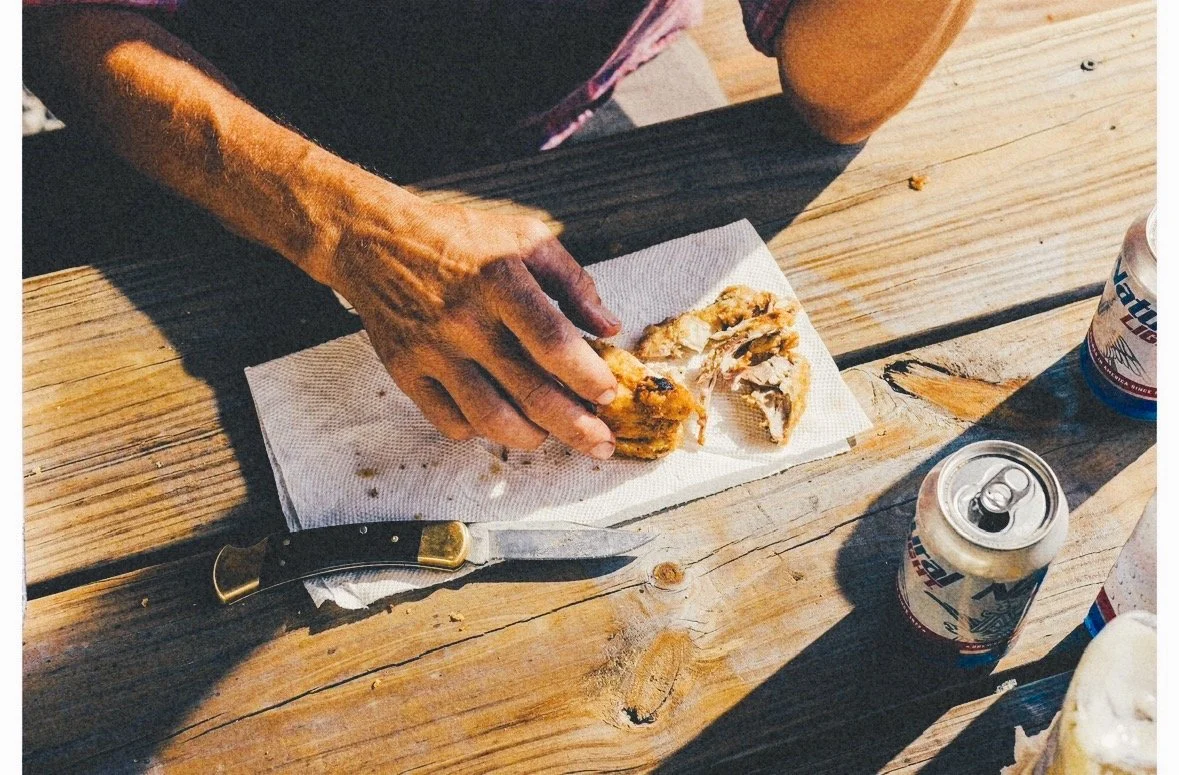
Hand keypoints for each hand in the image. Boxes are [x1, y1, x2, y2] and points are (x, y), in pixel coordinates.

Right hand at [324, 188, 621, 458]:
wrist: (374, 241)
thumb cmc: (459, 238)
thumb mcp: (523, 237)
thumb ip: (572, 282)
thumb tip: (608, 326)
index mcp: (499, 280)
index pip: (553, 342)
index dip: (587, 376)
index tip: (609, 393)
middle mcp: (464, 319)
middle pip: (529, 391)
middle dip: (576, 427)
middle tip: (601, 442)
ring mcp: (432, 351)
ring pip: (491, 418)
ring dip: (532, 438)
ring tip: (552, 435)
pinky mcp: (405, 372)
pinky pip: (450, 422)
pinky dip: (482, 432)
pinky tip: (502, 421)